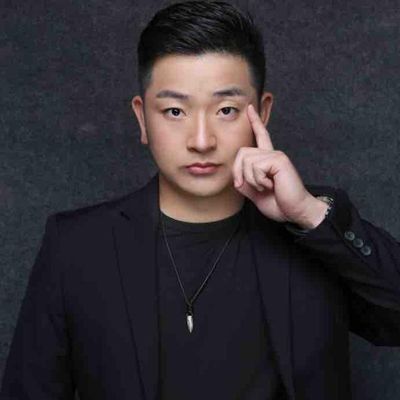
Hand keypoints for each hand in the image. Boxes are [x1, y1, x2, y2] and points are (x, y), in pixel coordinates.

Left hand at [232, 104, 325, 227]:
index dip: (254, 122)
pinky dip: (258, 180)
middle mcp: (272, 154)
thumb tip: (235, 176)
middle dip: (238, 173)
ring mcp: (276, 155)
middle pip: (241, 152)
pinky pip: (255, 166)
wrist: (294, 211)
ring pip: (246, 161)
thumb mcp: (255, 192)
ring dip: (251, 180)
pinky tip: (271, 185)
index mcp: (267, 160)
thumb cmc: (278, 203)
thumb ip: (244, 182)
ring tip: (265, 186)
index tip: (250, 108)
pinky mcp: (279, 160)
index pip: (260, 137)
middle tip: (250, 187)